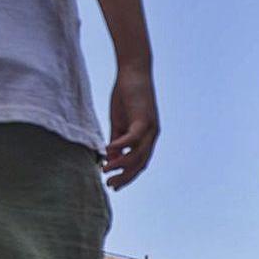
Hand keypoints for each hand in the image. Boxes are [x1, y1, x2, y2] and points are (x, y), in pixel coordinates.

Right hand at [104, 66, 158, 189]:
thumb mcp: (119, 123)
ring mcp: (150, 128)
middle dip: (126, 176)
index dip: (128, 176)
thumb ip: (116, 141)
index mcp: (146, 138)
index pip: (140, 163)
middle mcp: (152, 136)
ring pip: (138, 154)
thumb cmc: (126, 97)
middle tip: (110, 185)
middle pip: (140, 163)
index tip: (114, 185)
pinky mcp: (144, 119)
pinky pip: (132, 138)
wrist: (134, 72)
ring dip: (121, 164)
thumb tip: (110, 158)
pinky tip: (107, 151)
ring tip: (106, 170)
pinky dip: (120, 146)